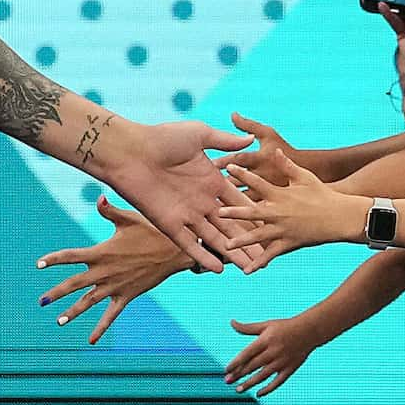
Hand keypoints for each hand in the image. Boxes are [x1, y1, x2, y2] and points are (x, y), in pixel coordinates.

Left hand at [33, 194, 191, 342]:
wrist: (175, 252)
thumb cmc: (152, 231)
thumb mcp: (129, 219)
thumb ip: (109, 210)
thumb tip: (98, 197)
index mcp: (101, 253)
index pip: (71, 256)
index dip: (54, 259)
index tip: (39, 264)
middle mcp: (104, 272)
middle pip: (74, 284)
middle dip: (56, 293)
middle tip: (42, 301)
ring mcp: (114, 286)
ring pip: (89, 302)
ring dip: (73, 312)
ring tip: (59, 321)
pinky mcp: (126, 296)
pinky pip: (110, 315)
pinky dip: (100, 327)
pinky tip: (91, 340)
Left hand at [89, 118, 259, 270]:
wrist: (128, 151)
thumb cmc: (160, 138)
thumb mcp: (198, 135)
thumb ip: (224, 142)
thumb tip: (250, 139)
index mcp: (212, 181)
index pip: (241, 203)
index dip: (258, 216)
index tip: (276, 228)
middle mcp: (202, 201)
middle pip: (232, 226)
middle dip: (250, 242)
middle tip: (269, 258)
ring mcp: (186, 215)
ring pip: (215, 239)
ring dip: (232, 254)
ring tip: (251, 269)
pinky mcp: (169, 224)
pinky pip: (189, 244)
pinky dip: (203, 257)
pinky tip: (219, 270)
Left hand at [218, 150, 368, 260]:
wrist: (340, 216)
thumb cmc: (323, 194)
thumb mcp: (305, 176)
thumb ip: (287, 165)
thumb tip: (275, 150)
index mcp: (281, 194)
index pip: (257, 182)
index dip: (242, 174)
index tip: (227, 167)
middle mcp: (279, 212)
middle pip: (252, 212)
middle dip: (234, 212)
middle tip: (218, 211)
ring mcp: (283, 229)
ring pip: (258, 236)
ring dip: (242, 241)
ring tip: (227, 245)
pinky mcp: (289, 243)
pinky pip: (272, 254)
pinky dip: (260, 262)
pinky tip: (247, 270)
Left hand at [225, 309, 334, 394]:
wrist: (310, 331)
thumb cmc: (285, 327)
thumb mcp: (266, 325)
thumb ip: (248, 327)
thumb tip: (232, 322)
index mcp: (266, 340)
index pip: (247, 354)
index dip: (236, 363)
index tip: (226, 370)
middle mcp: (273, 352)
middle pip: (252, 366)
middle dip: (239, 375)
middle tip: (227, 381)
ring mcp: (282, 361)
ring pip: (263, 376)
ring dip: (249, 383)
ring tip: (238, 389)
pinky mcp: (290, 368)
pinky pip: (278, 382)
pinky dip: (268, 389)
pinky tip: (258, 394)